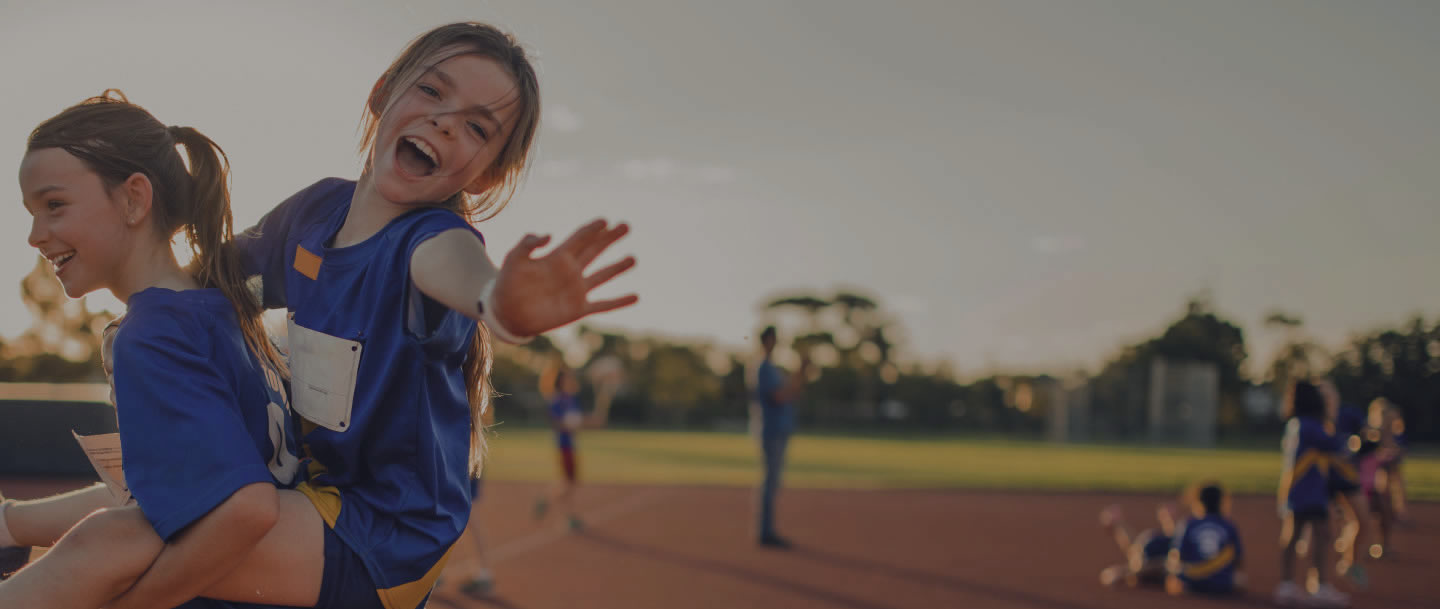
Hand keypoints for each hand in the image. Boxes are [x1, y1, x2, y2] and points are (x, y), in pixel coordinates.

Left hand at [491, 220, 637, 336]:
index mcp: (557, 257)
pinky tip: (636, 296)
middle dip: (610, 238)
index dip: (592, 229)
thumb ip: (527, 243)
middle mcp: (571, 271)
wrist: (507, 313)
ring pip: (602, 276)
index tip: (605, 220)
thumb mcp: (513, 258)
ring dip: (618, 267)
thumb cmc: (508, 283)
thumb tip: (549, 235)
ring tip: (633, 258)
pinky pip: (603, 305)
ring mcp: (576, 291)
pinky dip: (619, 302)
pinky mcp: (578, 309)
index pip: (579, 238)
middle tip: (626, 226)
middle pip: (595, 250)